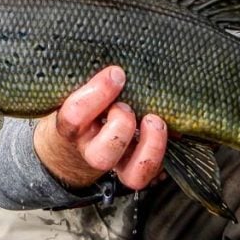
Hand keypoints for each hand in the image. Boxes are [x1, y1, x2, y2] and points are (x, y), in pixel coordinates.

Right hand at [34, 66, 167, 190]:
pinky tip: (168, 129)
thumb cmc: (83, 104)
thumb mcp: (77, 90)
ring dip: (150, 146)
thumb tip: (120, 65)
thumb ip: (91, 78)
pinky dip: (162, 151)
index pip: (74, 115)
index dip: (96, 94)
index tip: (116, 73)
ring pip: (132, 174)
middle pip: (102, 155)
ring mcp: (115, 163)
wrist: (76, 141)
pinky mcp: (135, 169)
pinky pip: (152, 172)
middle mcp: (90, 150)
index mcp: (70, 126)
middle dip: (121, 127)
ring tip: (154, 120)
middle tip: (127, 106)